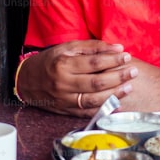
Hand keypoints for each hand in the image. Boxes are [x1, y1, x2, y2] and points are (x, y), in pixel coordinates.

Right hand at [16, 40, 135, 116]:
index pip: (94, 63)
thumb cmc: (50, 61)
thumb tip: (117, 47)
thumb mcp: (67, 48)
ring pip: (94, 100)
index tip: (126, 56)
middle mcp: (64, 84)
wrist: (26, 81)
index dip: (113, 60)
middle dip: (118, 77)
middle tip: (133, 72)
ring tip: (129, 87)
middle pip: (97, 83)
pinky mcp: (66, 110)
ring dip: (115, 94)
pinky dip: (104, 110)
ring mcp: (65, 99)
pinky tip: (118, 105)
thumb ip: (92, 47)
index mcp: (63, 65)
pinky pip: (87, 112)